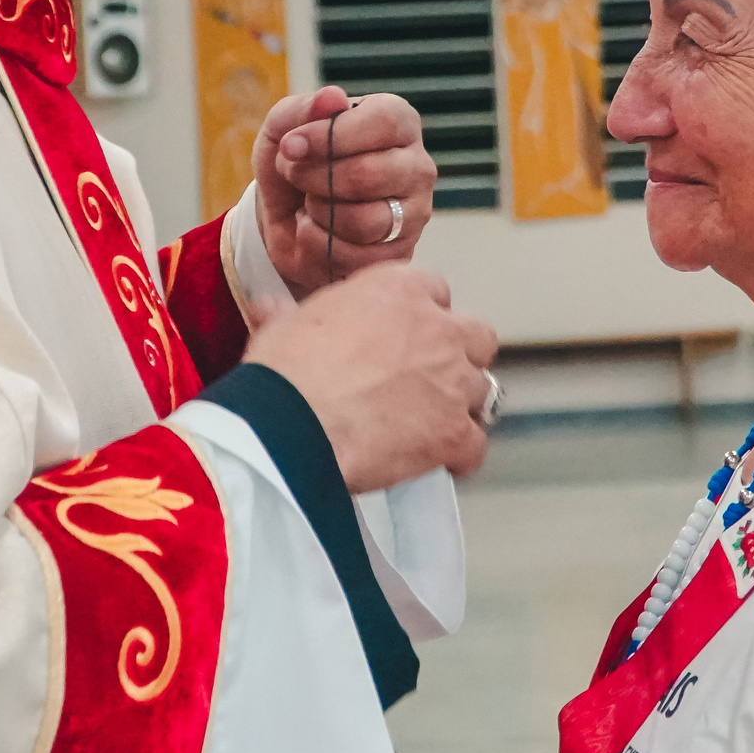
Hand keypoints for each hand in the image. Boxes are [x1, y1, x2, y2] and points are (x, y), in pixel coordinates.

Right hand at [244, 263, 495, 491]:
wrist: (290, 423)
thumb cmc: (285, 371)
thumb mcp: (282, 326)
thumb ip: (289, 314)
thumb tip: (271, 308)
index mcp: (398, 291)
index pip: (434, 290)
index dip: (422, 315)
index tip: (407, 333)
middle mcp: (437, 330)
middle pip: (476, 337)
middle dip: (459, 355)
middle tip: (430, 376)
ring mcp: (451, 382)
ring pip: (482, 390)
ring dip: (462, 405)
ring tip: (433, 422)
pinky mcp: (453, 433)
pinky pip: (475, 445)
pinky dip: (461, 456)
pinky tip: (441, 462)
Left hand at [254, 87, 434, 295]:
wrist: (288, 220)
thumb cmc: (295, 165)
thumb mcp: (282, 131)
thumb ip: (300, 110)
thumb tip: (332, 97)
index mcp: (398, 122)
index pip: (382, 122)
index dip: (330, 136)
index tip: (291, 146)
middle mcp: (417, 166)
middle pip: (367, 175)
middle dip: (312, 178)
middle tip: (293, 175)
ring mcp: (415, 213)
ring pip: (362, 221)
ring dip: (317, 213)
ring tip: (309, 202)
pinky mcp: (400, 254)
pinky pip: (355, 257)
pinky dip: (318, 245)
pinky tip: (317, 230)